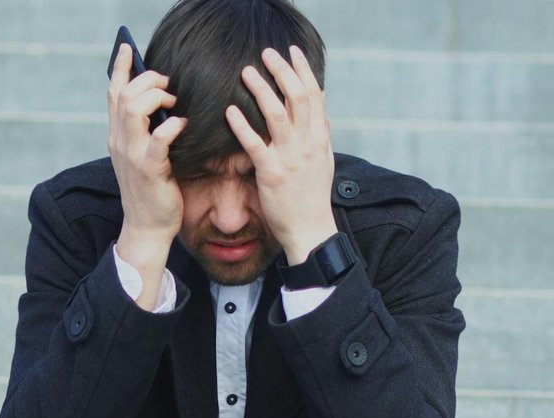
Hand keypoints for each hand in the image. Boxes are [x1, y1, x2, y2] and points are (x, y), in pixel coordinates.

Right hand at [107, 44, 187, 303]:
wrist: (146, 228)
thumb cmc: (151, 191)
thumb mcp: (142, 156)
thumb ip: (145, 131)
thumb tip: (163, 104)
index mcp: (117, 136)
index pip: (113, 93)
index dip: (120, 67)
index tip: (128, 47)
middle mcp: (119, 142)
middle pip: (123, 94)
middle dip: (148, 79)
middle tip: (169, 84)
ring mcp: (131, 155)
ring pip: (133, 108)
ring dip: (156, 96)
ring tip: (174, 102)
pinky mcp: (148, 170)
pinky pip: (157, 139)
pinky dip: (171, 126)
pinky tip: (182, 124)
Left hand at [225, 46, 337, 264]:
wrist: (311, 230)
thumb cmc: (313, 196)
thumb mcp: (324, 161)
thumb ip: (320, 135)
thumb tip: (320, 111)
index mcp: (321, 137)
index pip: (315, 95)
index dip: (303, 70)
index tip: (292, 51)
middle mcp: (308, 143)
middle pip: (297, 96)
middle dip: (282, 71)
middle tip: (266, 53)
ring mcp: (291, 158)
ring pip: (277, 114)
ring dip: (261, 89)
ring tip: (246, 72)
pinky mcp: (272, 173)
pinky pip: (255, 144)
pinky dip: (242, 125)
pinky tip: (230, 110)